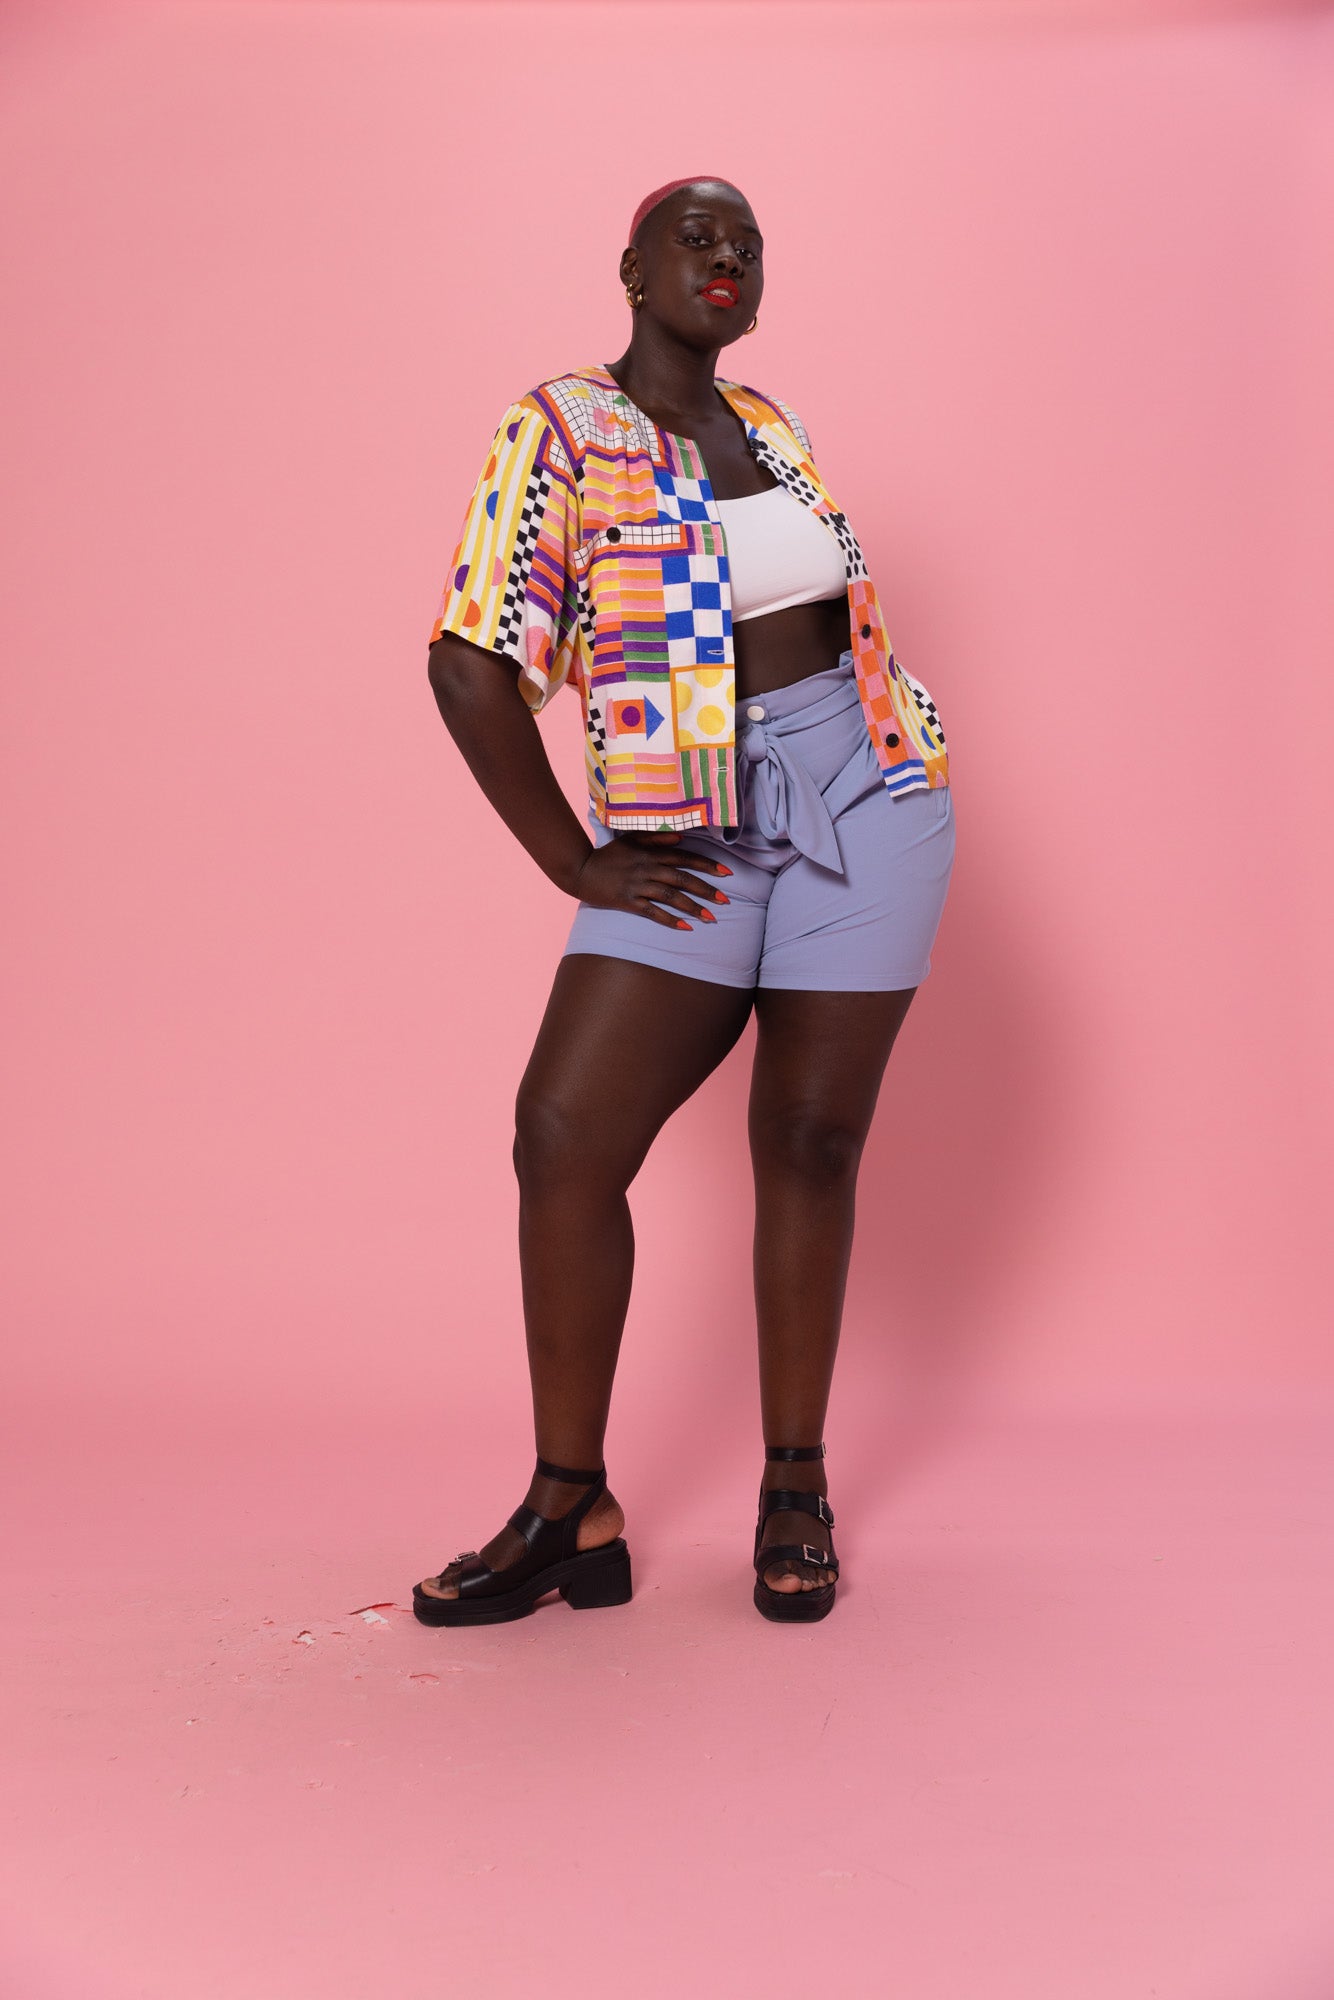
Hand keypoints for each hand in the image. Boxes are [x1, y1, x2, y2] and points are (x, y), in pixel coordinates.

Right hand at [570, 831, 732, 928]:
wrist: (579, 870)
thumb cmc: (607, 854)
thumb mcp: (630, 838)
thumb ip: (655, 837)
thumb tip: (681, 839)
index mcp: (650, 852)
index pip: (684, 858)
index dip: (706, 865)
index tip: (726, 873)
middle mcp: (647, 868)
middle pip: (682, 879)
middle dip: (705, 889)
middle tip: (725, 901)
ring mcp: (637, 885)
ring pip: (670, 897)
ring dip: (692, 907)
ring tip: (711, 918)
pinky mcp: (627, 901)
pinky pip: (652, 912)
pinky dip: (669, 920)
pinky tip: (685, 927)